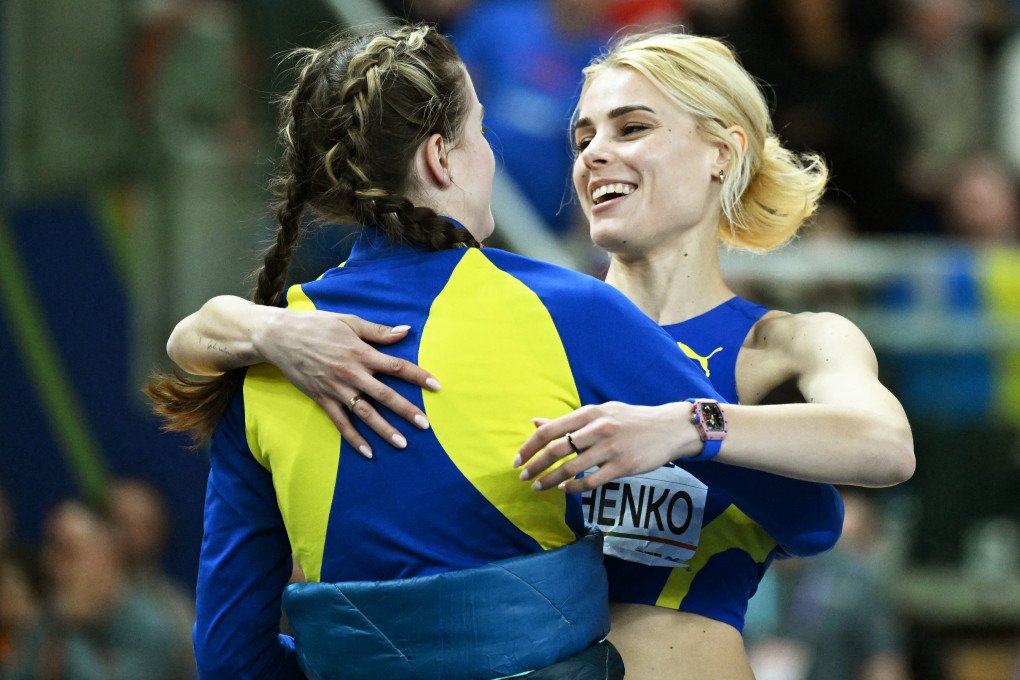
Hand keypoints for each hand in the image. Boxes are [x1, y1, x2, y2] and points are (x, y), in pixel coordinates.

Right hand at [256, 310, 439, 457]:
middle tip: (425, 424)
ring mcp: (336, 389)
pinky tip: (368, 452)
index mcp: (361, 352)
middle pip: (385, 395)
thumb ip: (378, 331)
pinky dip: (354, 438)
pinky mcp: (322, 399)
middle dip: (407, 410)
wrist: (280, 337)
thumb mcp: (349, 321)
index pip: (396, 366)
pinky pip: (341, 423)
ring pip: (365, 413)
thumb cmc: (316, 325)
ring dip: (384, 430)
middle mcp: (351, 373)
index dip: (418, 376)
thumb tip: (406, 332)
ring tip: (402, 443)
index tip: (437, 386)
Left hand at [514, 401, 699, 492]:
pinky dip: (574, 488)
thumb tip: (535, 422)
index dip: (530, 446)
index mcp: (589, 413)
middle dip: (536, 466)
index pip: (550, 429)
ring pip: (572, 468)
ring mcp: (611, 447)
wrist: (669, 427)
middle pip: (557, 449)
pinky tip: (565, 490)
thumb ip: (568, 420)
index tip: (517, 460)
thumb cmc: (630, 420)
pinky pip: (591, 481)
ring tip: (540, 487)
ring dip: (551, 480)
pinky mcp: (623, 465)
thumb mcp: (600, 413)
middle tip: (524, 477)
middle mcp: (598, 428)